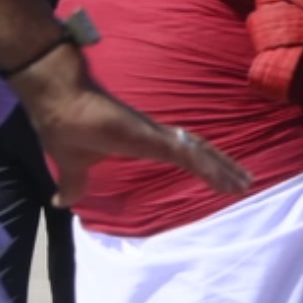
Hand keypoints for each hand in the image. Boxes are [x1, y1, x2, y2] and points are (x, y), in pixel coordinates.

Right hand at [6, 45, 246, 209]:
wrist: (56, 100)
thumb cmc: (67, 125)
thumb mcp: (73, 166)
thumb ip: (74, 183)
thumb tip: (62, 202)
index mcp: (145, 140)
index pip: (184, 153)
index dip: (205, 165)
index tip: (224, 179)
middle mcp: (157, 135)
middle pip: (200, 151)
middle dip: (223, 166)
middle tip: (246, 183)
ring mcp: (156, 134)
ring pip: (199, 153)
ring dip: (222, 168)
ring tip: (243, 184)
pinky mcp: (151, 137)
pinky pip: (186, 155)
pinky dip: (207, 167)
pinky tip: (223, 179)